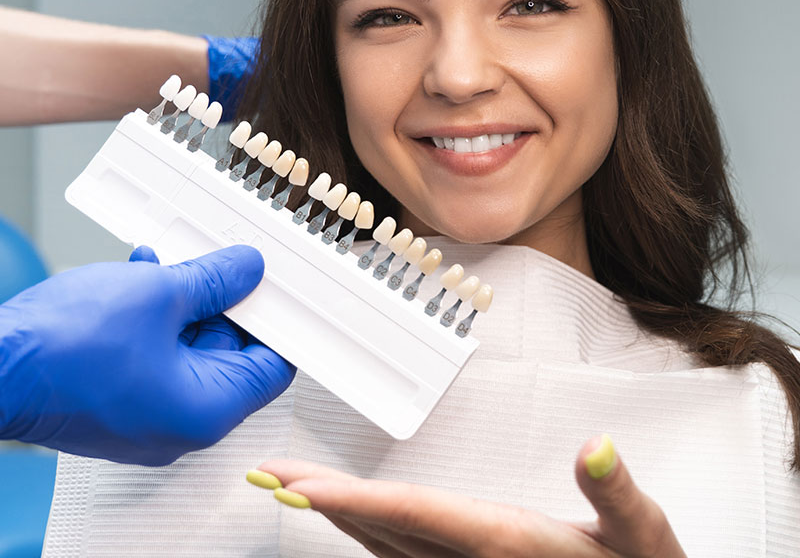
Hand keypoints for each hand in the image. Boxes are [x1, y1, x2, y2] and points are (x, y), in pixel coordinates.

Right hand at [0, 245, 294, 464]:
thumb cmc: (64, 349)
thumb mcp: (161, 294)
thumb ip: (215, 281)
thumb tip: (246, 270)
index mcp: (206, 410)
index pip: (273, 367)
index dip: (279, 322)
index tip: (276, 290)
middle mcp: (181, 423)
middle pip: (230, 354)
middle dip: (225, 303)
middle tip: (223, 265)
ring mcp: (147, 415)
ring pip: (188, 348)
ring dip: (186, 302)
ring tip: (172, 264)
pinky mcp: (118, 402)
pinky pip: (156, 355)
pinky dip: (157, 317)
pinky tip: (143, 276)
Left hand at [250, 435, 685, 556]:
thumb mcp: (642, 537)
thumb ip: (615, 493)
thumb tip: (596, 445)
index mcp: (502, 543)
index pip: (415, 514)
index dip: (354, 501)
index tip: (301, 489)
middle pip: (381, 528)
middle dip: (322, 501)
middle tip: (271, 477)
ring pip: (384, 543)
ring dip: (337, 513)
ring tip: (295, 488)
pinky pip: (402, 552)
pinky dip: (368, 528)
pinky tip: (354, 518)